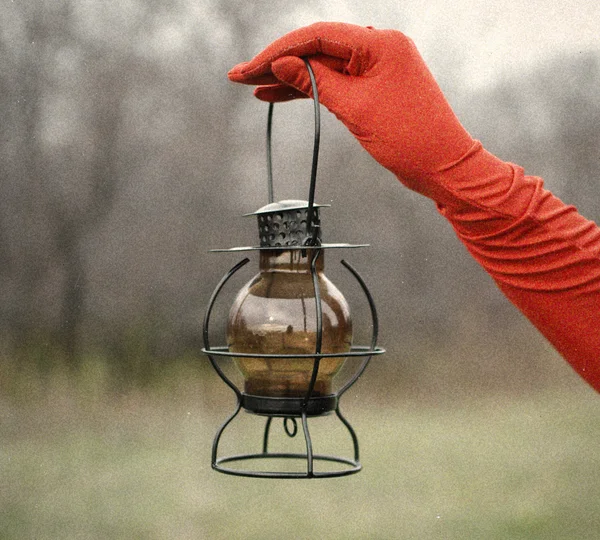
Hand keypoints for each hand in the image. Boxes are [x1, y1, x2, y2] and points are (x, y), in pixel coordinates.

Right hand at [228, 22, 498, 203]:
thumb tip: (282, 64)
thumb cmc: (409, 138)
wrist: (443, 167)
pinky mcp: (374, 87)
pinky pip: (335, 82)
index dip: (279, 51)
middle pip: (317, 49)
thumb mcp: (356, 109)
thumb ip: (316, 82)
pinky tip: (280, 94)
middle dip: (278, 63)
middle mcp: (378, 47)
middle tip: (240, 75)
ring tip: (253, 87)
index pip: (317, 37)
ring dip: (289, 78)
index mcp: (379, 44)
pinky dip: (310, 90)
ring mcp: (376, 67)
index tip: (250, 67)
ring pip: (323, 67)